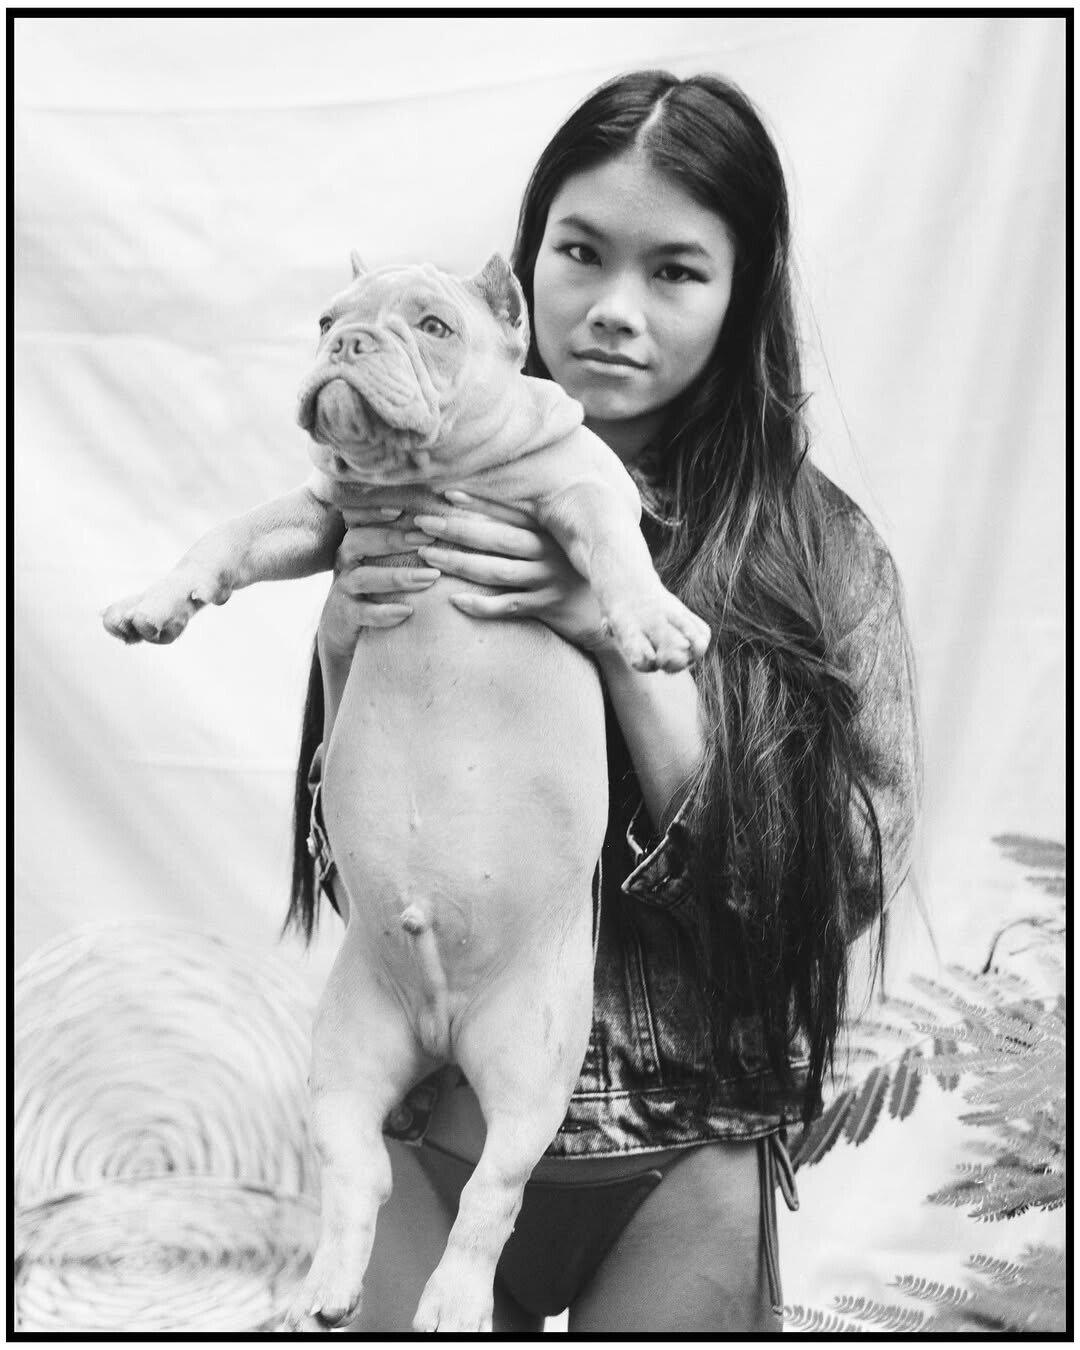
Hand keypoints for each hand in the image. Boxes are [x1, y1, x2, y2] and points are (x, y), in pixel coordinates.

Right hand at [317, 505, 441, 662]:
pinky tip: (407, 611)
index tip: (400, 510)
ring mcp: (344, 588)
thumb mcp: (385, 558)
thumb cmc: (377, 585)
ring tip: (431, 577)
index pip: (356, 518)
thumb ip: (406, 539)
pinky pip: (363, 612)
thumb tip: (444, 517)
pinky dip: (384, 612)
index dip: (373, 512)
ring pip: (364, 577)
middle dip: (394, 539)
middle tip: (427, 539)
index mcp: (355, 541)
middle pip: (358, 541)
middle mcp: (346, 560)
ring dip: (398, 576)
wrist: (347, 628)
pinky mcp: (347, 615)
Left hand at [411, 489, 613, 652]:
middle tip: (423, 523)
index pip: (509, 514)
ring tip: (427, 557)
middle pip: (497, 539)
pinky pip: (509, 607)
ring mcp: (549, 581)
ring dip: (460, 563)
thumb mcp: (560, 547)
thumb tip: (490, 512)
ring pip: (498, 570)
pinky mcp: (548, 608)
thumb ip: (532, 531)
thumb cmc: (573, 577)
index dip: (478, 504)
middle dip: (458, 529)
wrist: (608, 616)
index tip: (446, 495)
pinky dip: (481, 605)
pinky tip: (455, 601)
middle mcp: (550, 553)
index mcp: (551, 533)